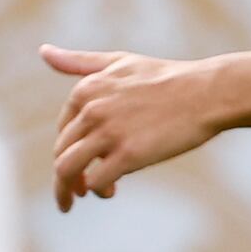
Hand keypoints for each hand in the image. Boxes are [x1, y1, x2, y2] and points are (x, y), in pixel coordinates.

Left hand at [44, 45, 227, 208]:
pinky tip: (111, 191)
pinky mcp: (128, 154)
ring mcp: (109, 133)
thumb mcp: (119, 62)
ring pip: (68, 170)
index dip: (68, 150)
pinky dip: (98, 189)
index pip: (63, 131)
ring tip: (77, 200)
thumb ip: (78, 62)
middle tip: (76, 193)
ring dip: (68, 189)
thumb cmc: (168, 78)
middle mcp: (91, 110)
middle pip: (62, 153)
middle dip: (64, 176)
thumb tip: (43, 51)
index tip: (81, 164)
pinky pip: (96, 181)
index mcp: (86, 90)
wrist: (207, 92)